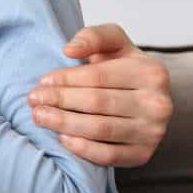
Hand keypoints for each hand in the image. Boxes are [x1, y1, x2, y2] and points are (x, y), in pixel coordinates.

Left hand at [27, 23, 172, 166]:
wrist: (143, 99)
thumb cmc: (123, 68)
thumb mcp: (112, 43)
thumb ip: (93, 37)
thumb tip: (69, 50)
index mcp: (152, 72)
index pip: (99, 76)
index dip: (67, 79)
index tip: (43, 81)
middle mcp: (159, 103)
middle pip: (97, 103)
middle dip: (60, 101)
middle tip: (34, 100)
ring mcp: (153, 131)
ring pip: (100, 129)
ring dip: (63, 123)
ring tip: (40, 116)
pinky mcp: (143, 154)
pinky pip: (108, 155)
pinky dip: (82, 148)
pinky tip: (62, 138)